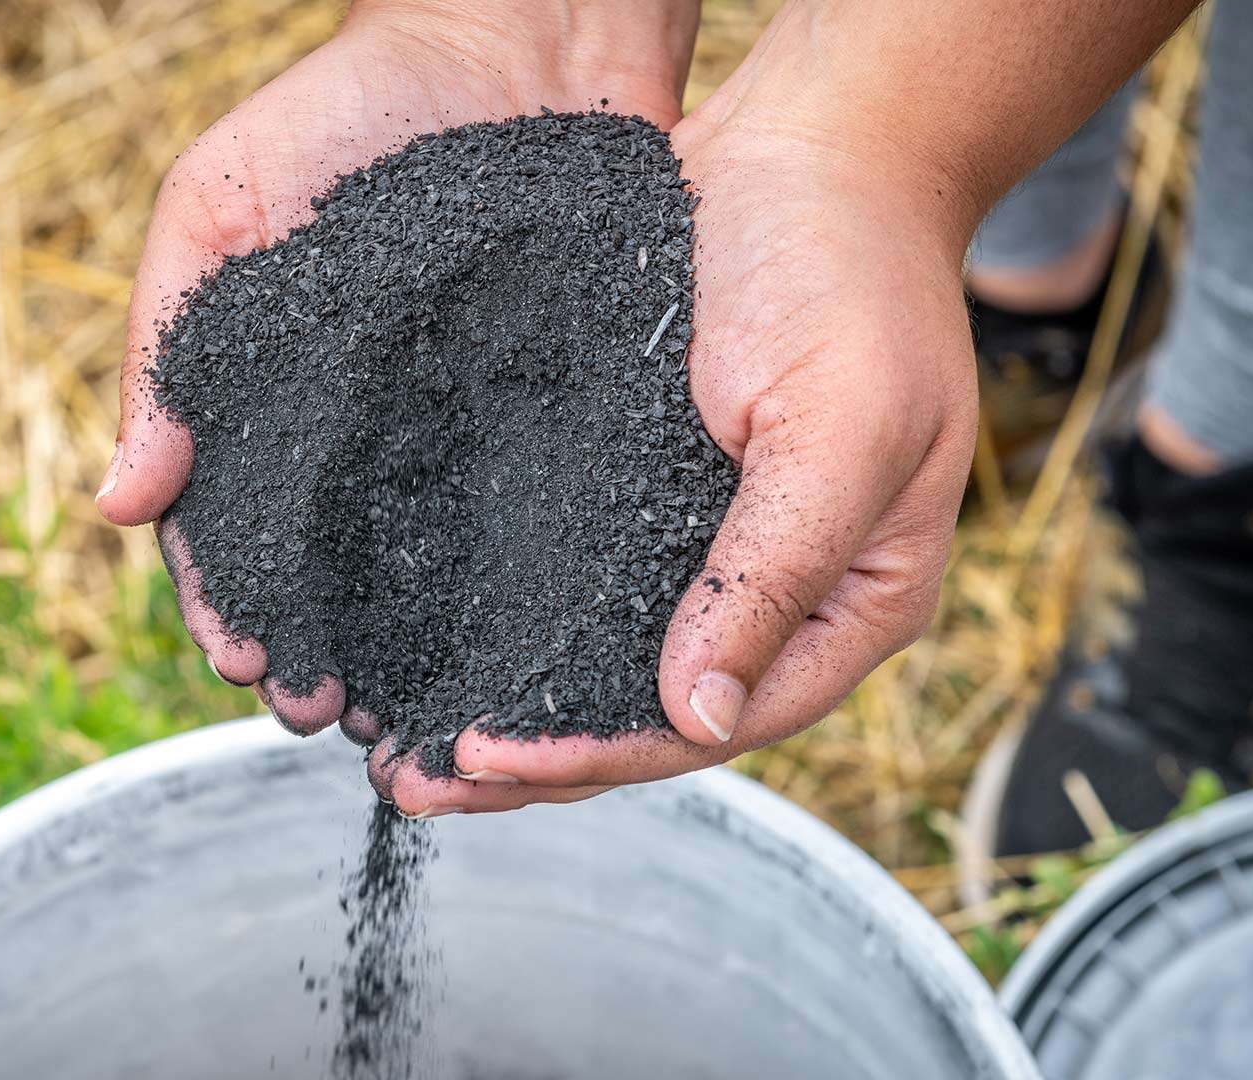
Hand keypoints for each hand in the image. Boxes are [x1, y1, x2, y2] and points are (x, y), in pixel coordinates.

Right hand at [96, 2, 697, 740]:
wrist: (518, 32)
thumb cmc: (347, 107)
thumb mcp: (221, 204)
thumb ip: (167, 344)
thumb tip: (118, 503)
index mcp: (280, 395)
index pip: (240, 525)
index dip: (234, 600)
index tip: (243, 659)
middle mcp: (371, 429)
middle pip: (334, 571)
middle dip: (322, 650)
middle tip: (326, 714)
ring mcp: (465, 426)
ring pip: (431, 567)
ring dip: (413, 650)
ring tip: (408, 716)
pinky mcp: (558, 411)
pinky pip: (535, 514)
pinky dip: (516, 588)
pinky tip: (515, 647)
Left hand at [382, 100, 981, 814]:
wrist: (811, 146)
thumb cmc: (852, 272)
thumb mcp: (842, 427)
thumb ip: (775, 571)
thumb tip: (699, 715)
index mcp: (850, 602)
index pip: (717, 720)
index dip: (601, 751)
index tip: (491, 756)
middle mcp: (775, 593)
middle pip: (646, 713)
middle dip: (533, 758)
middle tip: (415, 783)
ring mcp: (702, 543)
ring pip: (597, 661)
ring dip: (506, 705)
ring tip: (400, 746)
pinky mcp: (642, 489)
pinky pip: (569, 579)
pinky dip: (503, 621)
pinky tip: (427, 640)